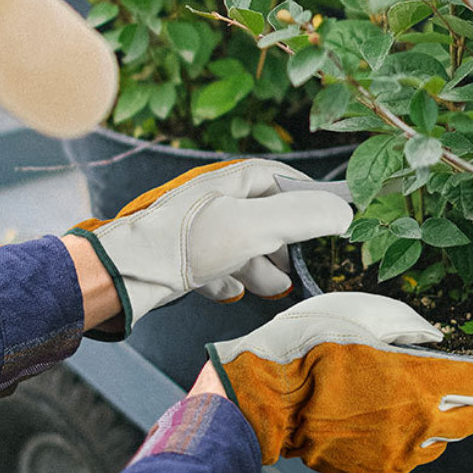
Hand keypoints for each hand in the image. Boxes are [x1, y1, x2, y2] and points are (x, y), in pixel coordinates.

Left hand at [67, 159, 352, 337]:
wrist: (127, 274)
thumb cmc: (189, 242)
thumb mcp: (254, 226)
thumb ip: (301, 216)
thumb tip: (345, 212)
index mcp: (237, 181)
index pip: (286, 182)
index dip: (312, 201)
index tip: (335, 224)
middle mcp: (219, 201)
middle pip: (267, 219)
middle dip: (285, 246)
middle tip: (300, 270)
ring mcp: (201, 230)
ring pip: (244, 246)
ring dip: (260, 267)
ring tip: (271, 288)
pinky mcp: (185, 257)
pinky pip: (217, 266)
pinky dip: (228, 279)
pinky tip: (230, 291)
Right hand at [205, 292, 472, 472]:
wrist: (263, 397)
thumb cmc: (306, 348)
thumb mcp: (358, 312)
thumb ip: (407, 323)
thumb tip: (435, 339)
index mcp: (418, 383)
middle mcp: (416, 426)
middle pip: (471, 420)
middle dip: (468, 402)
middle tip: (446, 385)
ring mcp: (396, 455)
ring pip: (437, 441)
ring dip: (430, 422)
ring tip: (393, 399)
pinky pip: (406, 457)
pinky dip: (401, 440)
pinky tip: (370, 419)